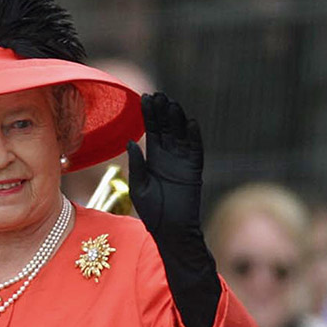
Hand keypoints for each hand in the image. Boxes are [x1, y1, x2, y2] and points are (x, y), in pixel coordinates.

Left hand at [127, 92, 203, 239]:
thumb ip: (137, 164)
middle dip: (163, 111)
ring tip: (173, 103)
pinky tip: (191, 123)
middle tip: (159, 95)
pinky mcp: (194, 170)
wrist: (171, 231)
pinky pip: (196, 150)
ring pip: (181, 135)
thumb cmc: (152, 212)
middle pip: (167, 128)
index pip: (151, 130)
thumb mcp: (138, 187)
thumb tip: (130, 142)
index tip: (145, 97)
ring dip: (178, 119)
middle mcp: (168, 156)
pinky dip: (194, 137)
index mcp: (153, 158)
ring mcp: (182, 162)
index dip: (149, 114)